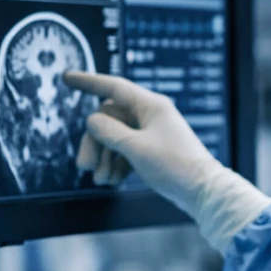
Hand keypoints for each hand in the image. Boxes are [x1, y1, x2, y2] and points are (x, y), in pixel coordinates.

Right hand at [64, 71, 269, 250]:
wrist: (203, 192)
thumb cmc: (176, 167)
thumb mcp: (136, 149)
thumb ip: (110, 132)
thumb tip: (91, 120)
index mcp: (151, 106)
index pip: (114, 87)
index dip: (89, 82)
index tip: (68, 78)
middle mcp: (150, 115)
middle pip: (109, 120)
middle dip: (95, 143)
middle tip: (85, 166)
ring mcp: (151, 133)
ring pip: (115, 138)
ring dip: (105, 158)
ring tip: (103, 180)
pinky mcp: (151, 150)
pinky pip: (125, 150)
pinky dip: (116, 164)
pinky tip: (113, 180)